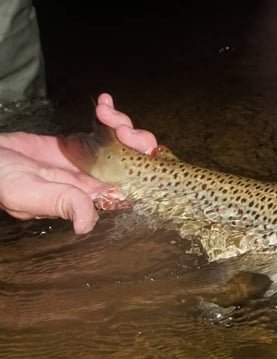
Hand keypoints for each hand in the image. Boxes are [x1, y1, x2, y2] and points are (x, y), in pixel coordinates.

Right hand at [0, 93, 156, 233]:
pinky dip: (109, 114)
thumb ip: (61, 202)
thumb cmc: (2, 181)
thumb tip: (86, 223)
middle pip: (137, 162)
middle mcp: (98, 179)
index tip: (141, 154)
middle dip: (139, 143)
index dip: (146, 173)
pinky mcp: (81, 141)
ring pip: (124, 142)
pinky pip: (104, 127)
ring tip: (105, 111)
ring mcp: (92, 159)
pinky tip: (104, 101)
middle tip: (123, 130)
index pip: (133, 190)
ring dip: (122, 123)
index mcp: (92, 197)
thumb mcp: (29, 195)